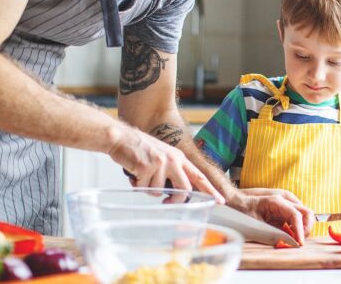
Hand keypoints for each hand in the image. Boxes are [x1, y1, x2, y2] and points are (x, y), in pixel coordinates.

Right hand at [107, 126, 223, 203]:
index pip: (199, 176)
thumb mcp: (163, 156)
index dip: (210, 190)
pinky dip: (136, 185)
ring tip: (141, 175)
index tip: (220, 200)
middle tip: (167, 202)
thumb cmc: (139, 149)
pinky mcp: (146, 167)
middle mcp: (173, 160)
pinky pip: (143, 188)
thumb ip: (172, 172)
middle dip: (175, 200)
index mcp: (179, 158)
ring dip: (147, 188)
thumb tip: (178, 193)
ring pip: (158, 192)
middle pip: (183, 190)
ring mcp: (160, 163)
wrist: (121, 138)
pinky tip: (134, 172)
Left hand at [234, 188, 313, 244]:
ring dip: (302, 229)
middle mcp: (285, 201)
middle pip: (306, 213)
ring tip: (294, 241)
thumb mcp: (255, 223)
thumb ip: (271, 232)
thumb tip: (285, 242)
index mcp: (277, 201)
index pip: (296, 215)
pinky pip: (297, 221)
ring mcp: (286, 205)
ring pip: (304, 217)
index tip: (300, 243)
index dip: (301, 230)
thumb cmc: (243, 210)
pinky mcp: (285, 212)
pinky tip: (289, 237)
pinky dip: (297, 230)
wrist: (236, 203)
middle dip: (306, 228)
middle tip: (299, 242)